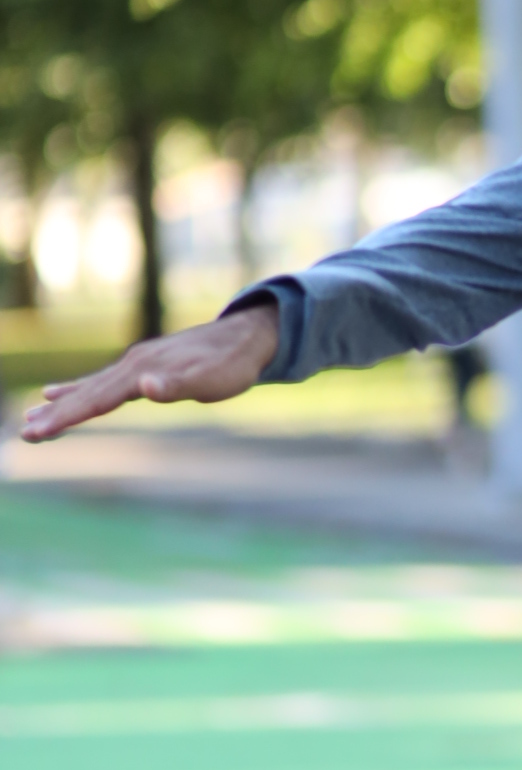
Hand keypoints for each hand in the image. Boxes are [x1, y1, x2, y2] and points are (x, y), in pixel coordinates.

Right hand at [19, 303, 280, 442]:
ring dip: (62, 403)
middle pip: (88, 394)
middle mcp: (133, 366)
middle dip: (56, 415)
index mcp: (141, 372)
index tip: (38, 431)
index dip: (67, 417)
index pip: (97, 399)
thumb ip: (177, 384)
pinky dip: (79, 389)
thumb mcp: (209, 380)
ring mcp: (137, 364)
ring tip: (32, 415)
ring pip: (91, 387)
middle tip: (25, 432)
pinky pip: (102, 382)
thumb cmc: (231, 365)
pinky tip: (60, 392)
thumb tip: (147, 387)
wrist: (248, 337)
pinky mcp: (145, 366)